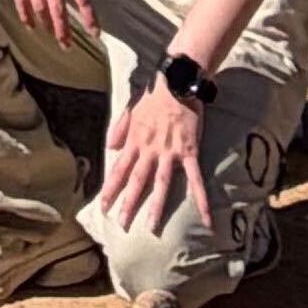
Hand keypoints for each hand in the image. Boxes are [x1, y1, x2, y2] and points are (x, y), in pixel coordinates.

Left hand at [99, 79, 212, 236]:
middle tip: (121, 225)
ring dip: (156, 206)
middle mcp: (150, 149)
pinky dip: (200, 199)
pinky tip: (205, 217)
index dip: (110, 189)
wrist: (177, 81)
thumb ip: (119, 129)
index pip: (119, 169)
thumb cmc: (154, 94)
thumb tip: (110, 147)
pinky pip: (195, 179)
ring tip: (151, 227)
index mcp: (135, 140)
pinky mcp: (189, 151)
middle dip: (128, 203)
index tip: (103, 206)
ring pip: (160, 183)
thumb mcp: (130, 109)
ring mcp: (170, 152)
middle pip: (136, 181)